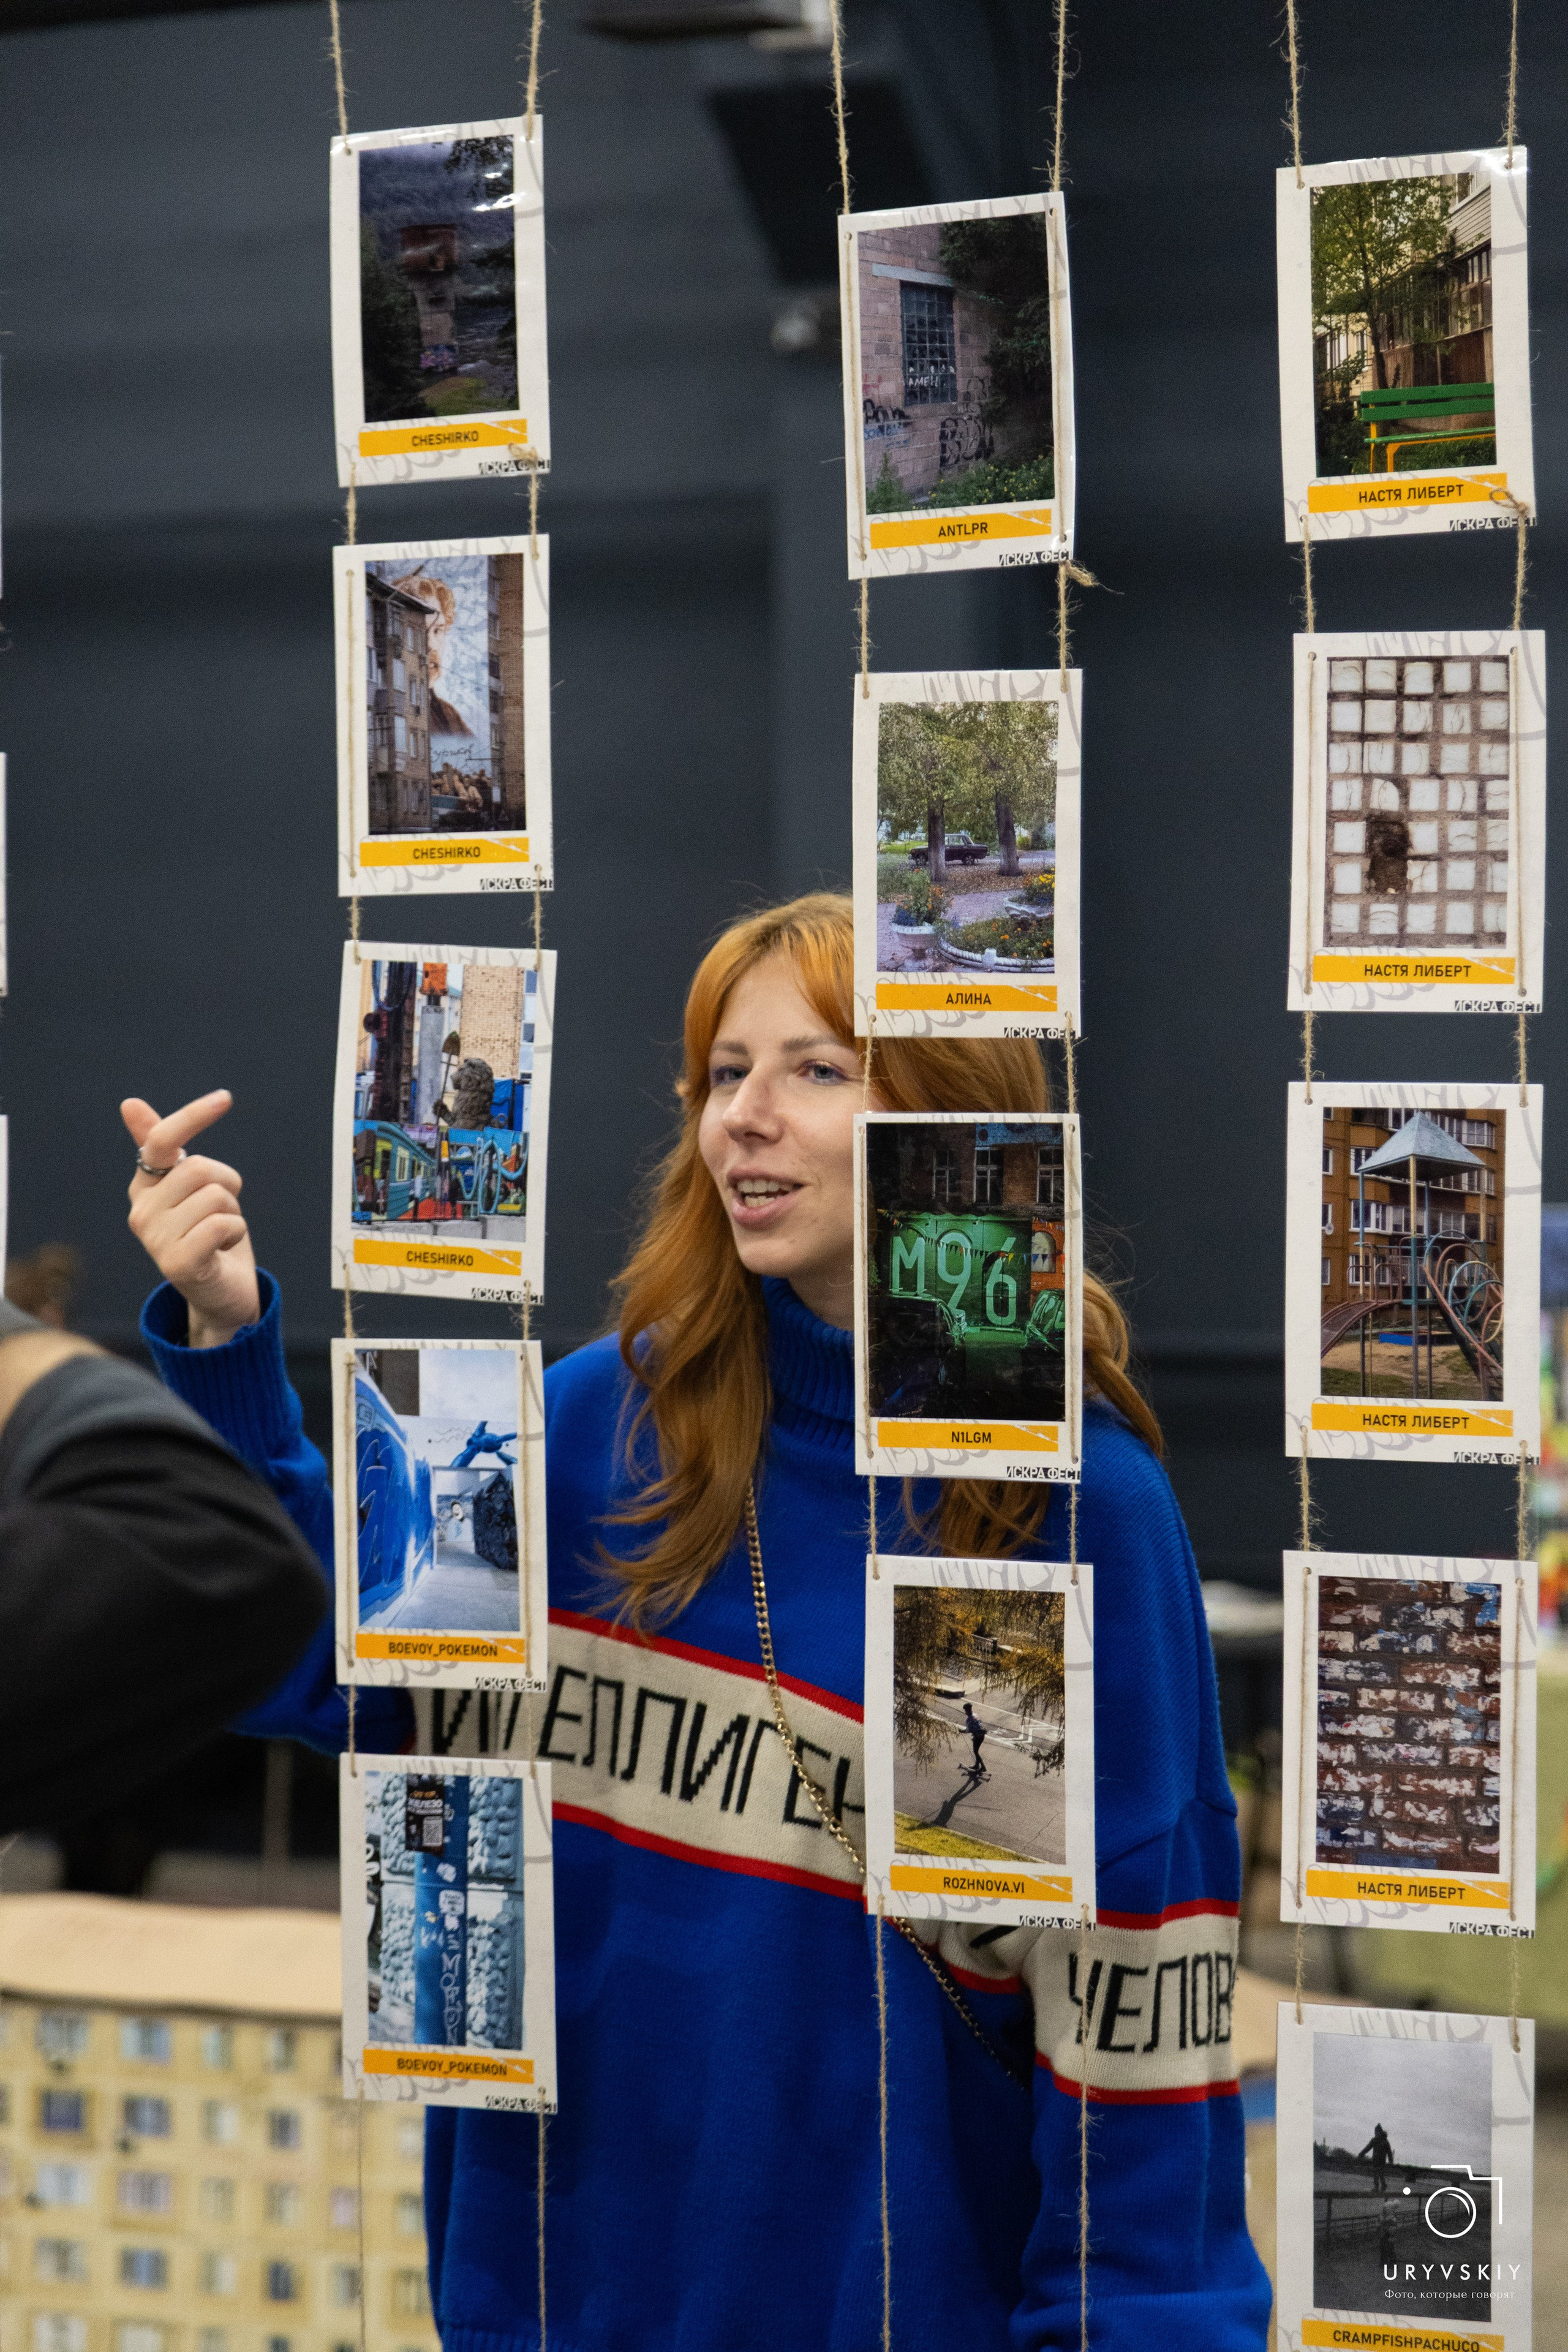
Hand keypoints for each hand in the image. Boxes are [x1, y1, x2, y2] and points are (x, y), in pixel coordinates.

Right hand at [121, 1090, 260, 1348]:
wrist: (222, 1293)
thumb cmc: (210, 1234)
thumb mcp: (193, 1187)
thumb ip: (166, 1148)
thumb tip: (129, 1104)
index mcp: (144, 1187)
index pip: (160, 1141)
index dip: (192, 1117)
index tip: (225, 1098)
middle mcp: (141, 1211)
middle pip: (199, 1169)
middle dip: (225, 1187)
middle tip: (220, 1213)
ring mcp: (154, 1240)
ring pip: (215, 1197)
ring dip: (232, 1214)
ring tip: (219, 1235)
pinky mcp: (176, 1264)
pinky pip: (222, 1225)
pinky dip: (235, 1234)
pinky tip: (222, 1250)